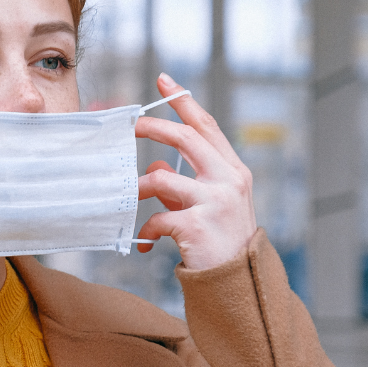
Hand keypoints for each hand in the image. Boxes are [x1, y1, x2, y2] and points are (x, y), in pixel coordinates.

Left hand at [134, 73, 258, 270]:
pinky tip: (147, 243)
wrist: (238, 285)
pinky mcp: (197, 225)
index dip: (184, 102)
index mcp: (233, 171)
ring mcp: (215, 201)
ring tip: (130, 199)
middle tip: (129, 127)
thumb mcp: (209, 206)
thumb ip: (185, 185)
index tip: (165, 81)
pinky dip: (147, 230)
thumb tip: (157, 170)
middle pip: (185, 138)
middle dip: (152, 128)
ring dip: (139, 188)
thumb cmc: (221, 243)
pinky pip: (157, 218)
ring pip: (161, 179)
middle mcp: (229, 180)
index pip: (207, 127)